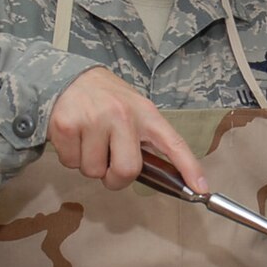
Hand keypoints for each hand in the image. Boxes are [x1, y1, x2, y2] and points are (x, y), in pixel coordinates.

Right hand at [48, 67, 207, 191]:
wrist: (70, 78)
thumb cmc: (107, 100)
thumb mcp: (134, 110)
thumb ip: (145, 140)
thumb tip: (160, 177)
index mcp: (145, 114)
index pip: (173, 143)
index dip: (189, 167)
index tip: (201, 188)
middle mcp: (122, 115)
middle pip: (126, 171)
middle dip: (115, 178)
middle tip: (108, 164)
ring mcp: (93, 119)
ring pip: (93, 171)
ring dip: (90, 164)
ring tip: (89, 141)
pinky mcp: (66, 125)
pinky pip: (70, 163)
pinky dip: (70, 157)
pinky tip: (75, 137)